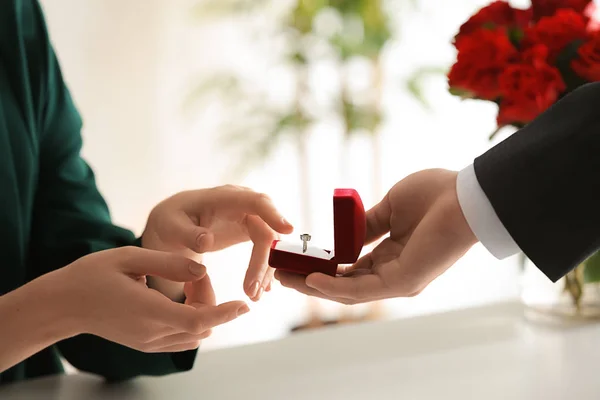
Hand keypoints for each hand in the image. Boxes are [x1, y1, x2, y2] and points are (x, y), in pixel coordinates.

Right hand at [43, 246, 247, 352]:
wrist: (62, 305)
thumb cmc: (92, 275)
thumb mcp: (130, 257)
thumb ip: (169, 263)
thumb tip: (202, 270)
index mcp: (149, 311)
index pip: (199, 320)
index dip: (225, 313)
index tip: (244, 305)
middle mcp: (152, 333)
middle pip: (202, 326)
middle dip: (211, 300)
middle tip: (193, 274)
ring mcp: (149, 342)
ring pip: (195, 334)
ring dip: (202, 310)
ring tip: (184, 283)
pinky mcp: (146, 344)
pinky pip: (181, 337)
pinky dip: (191, 319)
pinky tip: (179, 297)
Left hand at [142, 185, 293, 300]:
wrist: (173, 224)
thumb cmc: (171, 221)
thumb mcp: (170, 226)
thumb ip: (187, 234)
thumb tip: (207, 240)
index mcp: (224, 198)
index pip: (256, 201)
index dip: (273, 213)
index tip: (288, 230)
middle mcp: (243, 204)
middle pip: (266, 230)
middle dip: (264, 262)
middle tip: (252, 292)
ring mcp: (250, 216)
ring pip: (269, 244)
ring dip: (264, 270)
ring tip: (254, 297)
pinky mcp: (251, 230)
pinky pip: (265, 249)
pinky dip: (263, 270)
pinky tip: (260, 290)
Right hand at [275, 169, 477, 303]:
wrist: (464, 195)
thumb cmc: (434, 195)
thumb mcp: (389, 207)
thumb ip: (366, 224)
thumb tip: (345, 235)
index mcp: (393, 254)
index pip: (352, 268)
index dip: (324, 266)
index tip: (298, 260)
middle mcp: (395, 272)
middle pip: (345, 283)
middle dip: (311, 280)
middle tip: (282, 275)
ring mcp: (399, 280)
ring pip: (348, 291)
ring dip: (315, 286)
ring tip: (286, 279)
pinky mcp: (404, 282)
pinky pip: (362, 290)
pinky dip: (334, 287)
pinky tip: (311, 279)